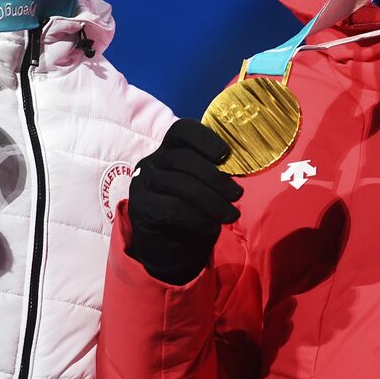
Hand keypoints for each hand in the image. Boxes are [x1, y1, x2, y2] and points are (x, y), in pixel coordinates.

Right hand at [126, 119, 242, 284]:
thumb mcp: (206, 187)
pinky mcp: (141, 206)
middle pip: (185, 159)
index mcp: (169, 149)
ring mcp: (143, 183)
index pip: (182, 131)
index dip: (204, 138)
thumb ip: (214, 171)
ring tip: (230, 215)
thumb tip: (239, 164)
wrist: (171, 247)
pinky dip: (197, 218)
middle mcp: (152, 161)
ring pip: (181, 185)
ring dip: (212, 201)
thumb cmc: (194, 210)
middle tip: (237, 195)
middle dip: (215, 178)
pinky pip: (172, 208)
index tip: (225, 154)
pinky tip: (212, 227)